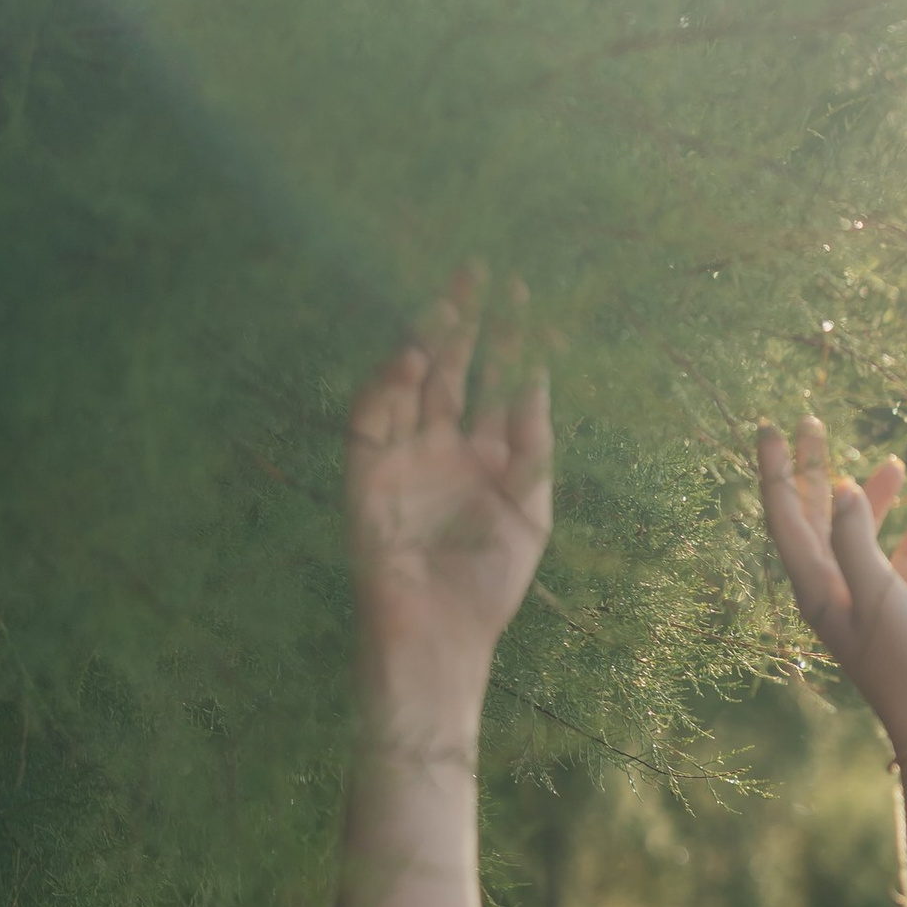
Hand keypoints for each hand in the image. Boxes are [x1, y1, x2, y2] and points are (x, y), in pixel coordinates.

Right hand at [345, 277, 551, 690]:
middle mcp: (440, 446)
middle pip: (449, 369)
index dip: (507, 338)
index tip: (523, 293)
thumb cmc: (488, 585)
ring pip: (409, 384)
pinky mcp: (366, 475)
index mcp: (483, 454)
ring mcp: (402, 456)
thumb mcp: (528, 510)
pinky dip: (385, 387)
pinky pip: (370, 420)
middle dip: (461, 321)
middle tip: (476, 269)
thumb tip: (540, 379)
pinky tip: (409, 359)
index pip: (494, 380)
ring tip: (446, 304)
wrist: (441, 637)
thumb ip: (532, 446)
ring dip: (423, 342)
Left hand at [755, 414, 906, 753]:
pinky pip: (896, 565)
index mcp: (815, 587)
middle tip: (813, 423)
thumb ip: (856, 538)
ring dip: (871, 499)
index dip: (777, 469)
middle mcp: (830, 591)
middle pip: (813, 518)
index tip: (772, 425)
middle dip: (812, 470)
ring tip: (891, 461)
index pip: (785, 515)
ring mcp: (862, 603)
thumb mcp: (879, 594)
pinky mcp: (895, 614)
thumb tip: (839, 488)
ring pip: (859, 537)